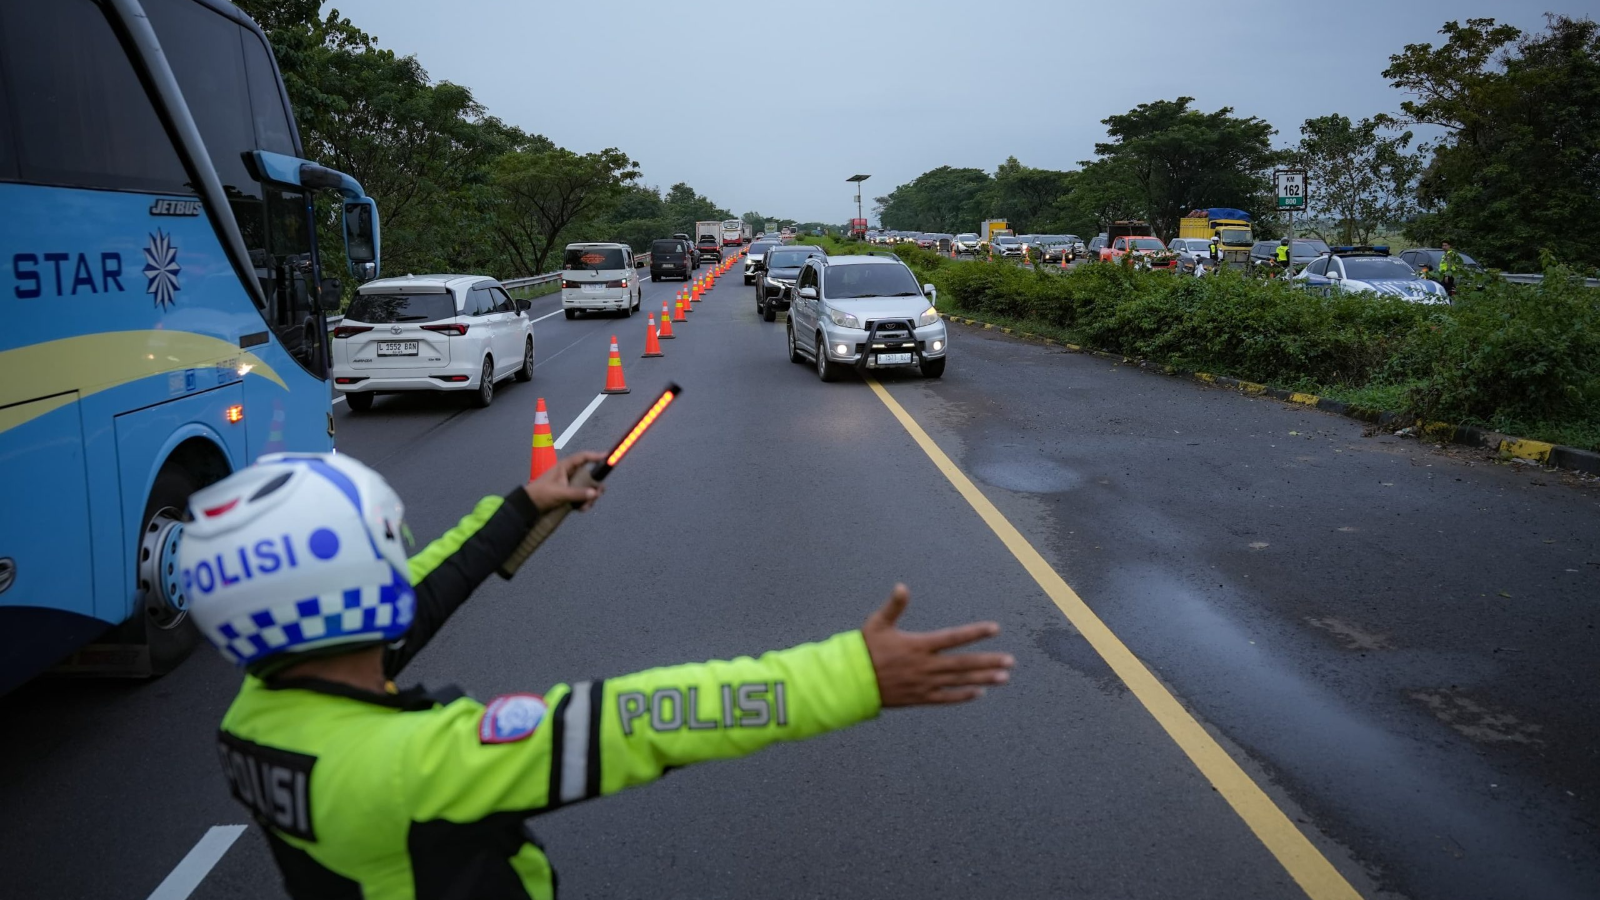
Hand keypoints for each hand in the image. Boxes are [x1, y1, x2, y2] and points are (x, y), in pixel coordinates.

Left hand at [524, 452, 604, 512]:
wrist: (528, 506)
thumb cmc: (542, 494)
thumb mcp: (560, 493)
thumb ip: (578, 493)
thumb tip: (595, 493)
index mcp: (565, 467)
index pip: (583, 457)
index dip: (595, 456)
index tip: (608, 457)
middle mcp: (569, 474)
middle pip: (589, 475)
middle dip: (594, 486)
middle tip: (599, 493)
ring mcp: (569, 485)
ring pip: (586, 488)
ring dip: (589, 498)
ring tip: (585, 507)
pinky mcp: (568, 495)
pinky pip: (581, 497)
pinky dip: (583, 503)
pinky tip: (581, 510)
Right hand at [862, 584, 1012, 706]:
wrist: (852, 682)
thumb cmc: (865, 649)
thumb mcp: (877, 623)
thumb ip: (894, 606)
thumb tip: (901, 586)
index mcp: (918, 645)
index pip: (953, 637)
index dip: (975, 632)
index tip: (995, 628)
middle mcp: (925, 665)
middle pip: (963, 663)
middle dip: (988, 661)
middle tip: (1010, 661)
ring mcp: (924, 683)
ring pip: (959, 681)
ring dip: (983, 679)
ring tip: (1004, 677)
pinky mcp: (919, 697)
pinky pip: (945, 698)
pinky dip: (963, 696)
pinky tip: (979, 692)